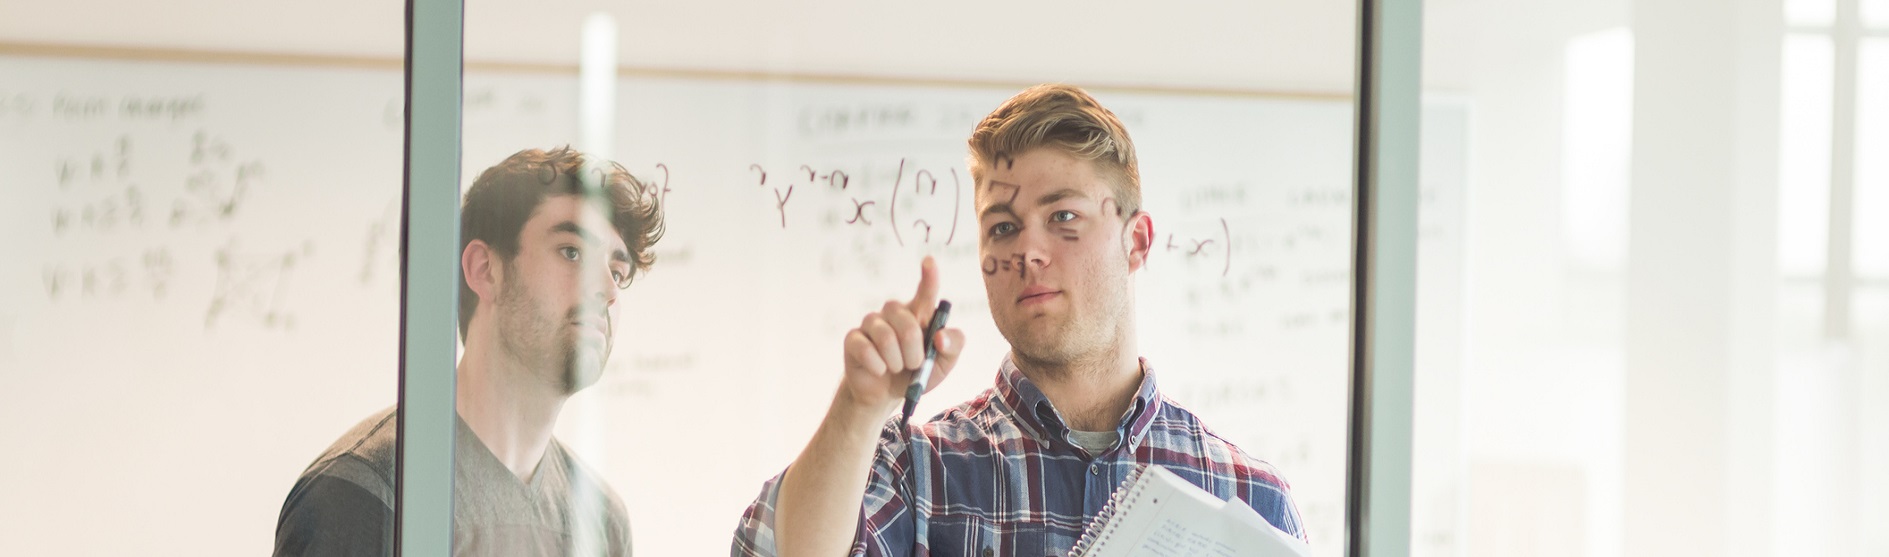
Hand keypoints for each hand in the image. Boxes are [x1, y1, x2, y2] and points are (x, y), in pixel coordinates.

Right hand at [838, 255, 966, 415]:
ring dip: (896, 361)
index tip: (929, 261)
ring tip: (896, 369)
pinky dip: (877, 367)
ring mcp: (872, 323)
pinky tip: (878, 370)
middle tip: (914, 365)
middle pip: (906, 321)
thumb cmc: (917, 374)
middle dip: (914, 351)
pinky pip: (866, 350)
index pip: (925, 291)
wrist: (886, 395)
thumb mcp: (944, 364)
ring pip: (886, 337)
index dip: (929, 277)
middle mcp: (894, 313)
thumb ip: (953, 347)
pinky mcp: (853, 338)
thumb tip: (940, 337)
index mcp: (919, 314)